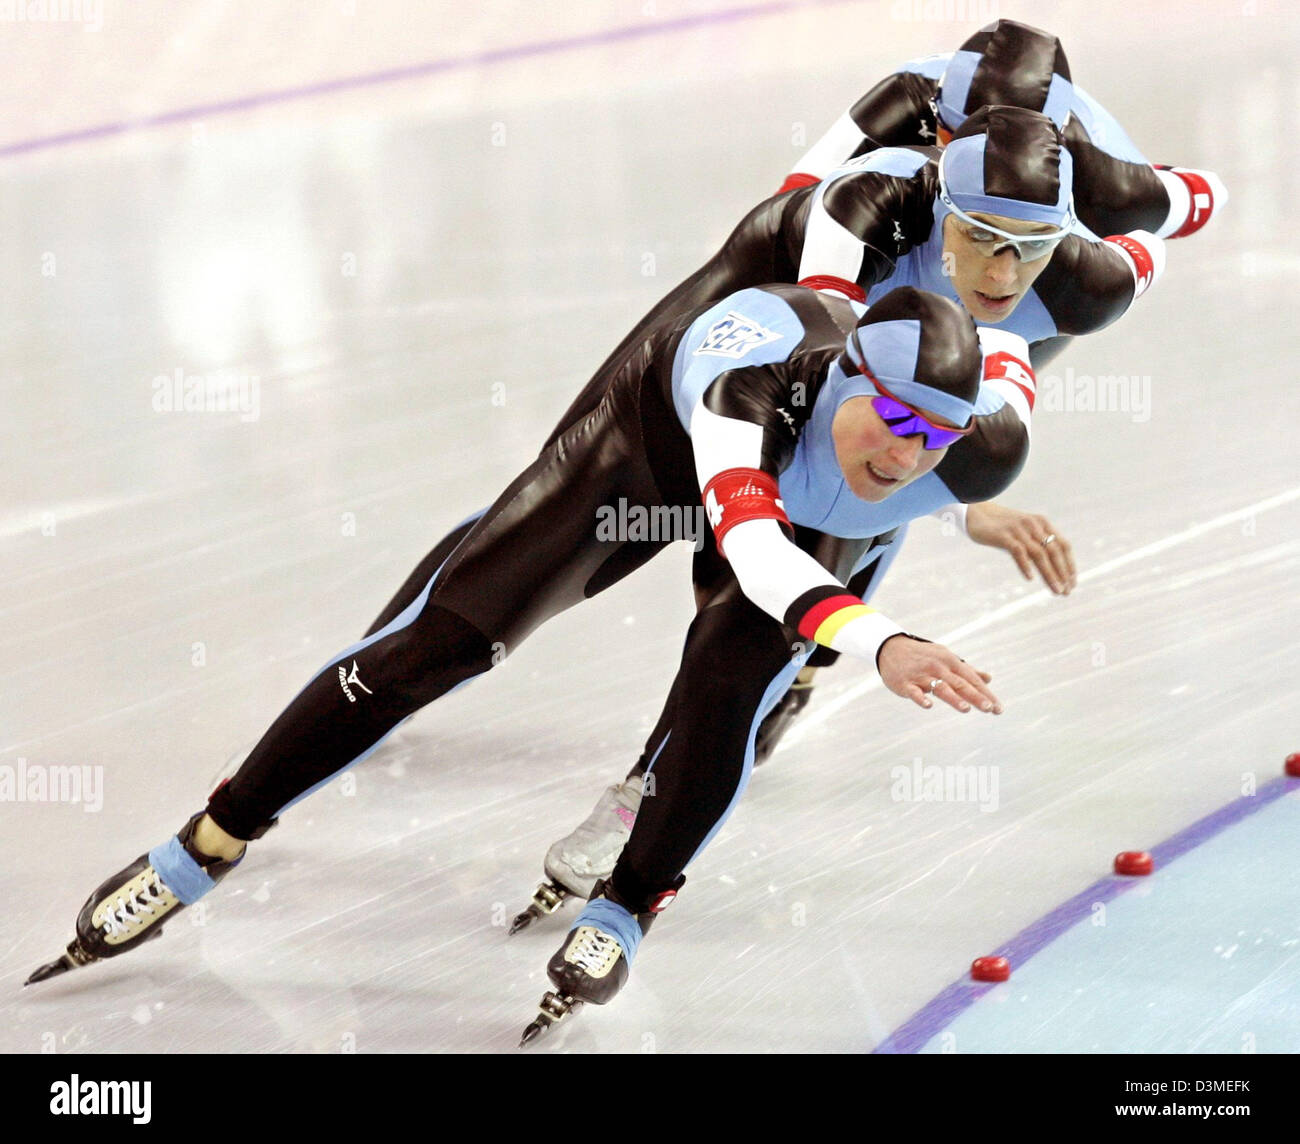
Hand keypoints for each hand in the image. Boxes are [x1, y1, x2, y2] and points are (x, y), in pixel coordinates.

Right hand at [877, 635, 1001, 713]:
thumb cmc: (924, 656)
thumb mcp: (946, 658)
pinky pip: (914, 691)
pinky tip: (929, 705)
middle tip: (990, 708)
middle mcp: (938, 667)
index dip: (985, 693)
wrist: (891, 648)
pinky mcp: (905, 683)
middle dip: (975, 696)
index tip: (998, 709)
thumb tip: (988, 679)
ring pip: (940, 687)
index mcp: (950, 662)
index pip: (971, 679)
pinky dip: (921, 698)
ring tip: (966, 709)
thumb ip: (967, 671)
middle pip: (960, 683)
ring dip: (953, 698)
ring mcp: (921, 675)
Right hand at [966, 502, 1075, 594]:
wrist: (976, 512)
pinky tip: (1030, 578)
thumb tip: (1052, 569)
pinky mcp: (1003, 535)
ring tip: (1056, 590)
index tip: (1072, 583)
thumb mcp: (1024, 533)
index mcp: (1043, 523)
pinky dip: (1025, 565)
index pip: (1064, 546)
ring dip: (1050, 574)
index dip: (1070, 565)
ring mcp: (1019, 529)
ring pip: (1039, 554)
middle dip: (1063, 573)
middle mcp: (1034, 525)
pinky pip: (1018, 551)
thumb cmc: (1001, 527)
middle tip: (1067, 591)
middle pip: (1054, 551)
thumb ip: (1037, 545)